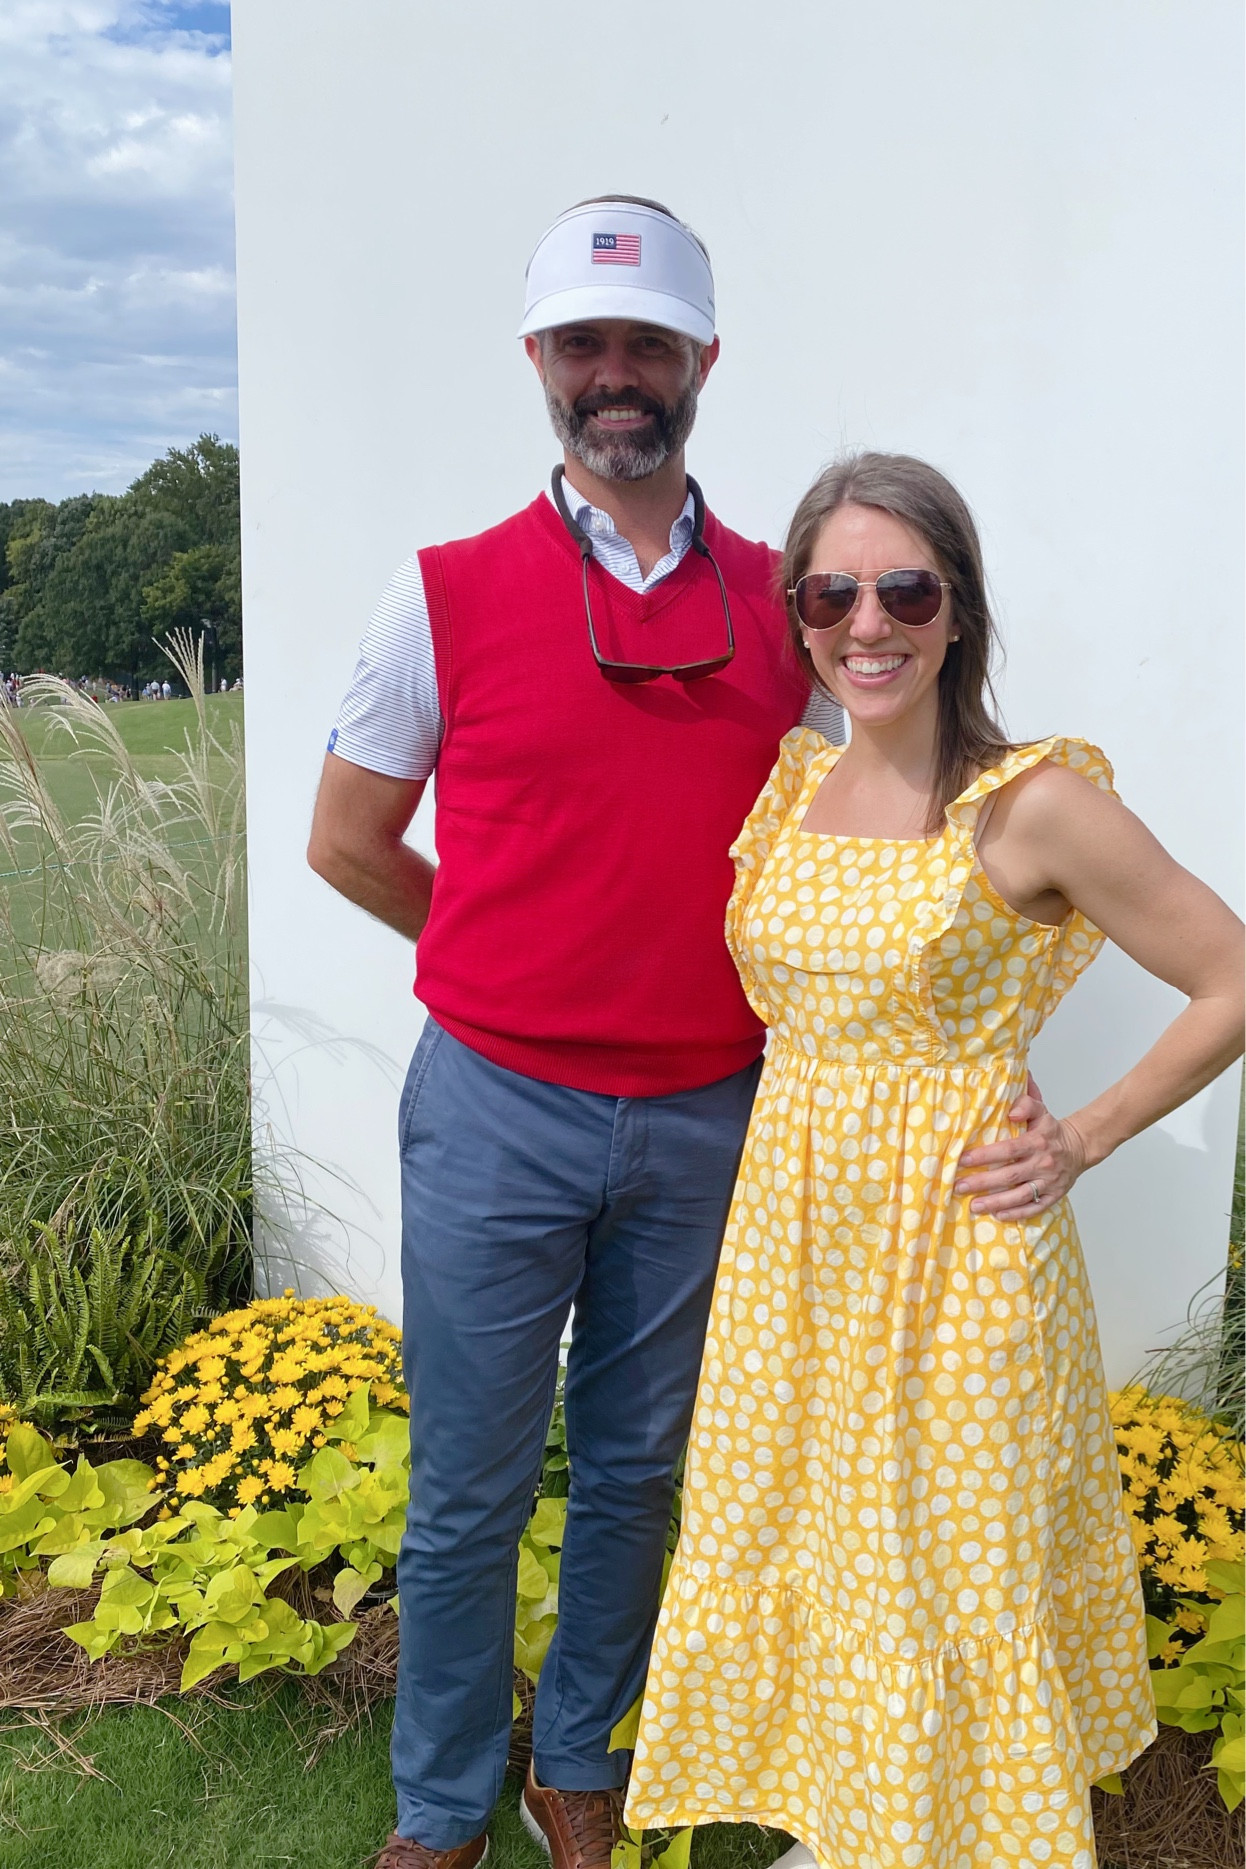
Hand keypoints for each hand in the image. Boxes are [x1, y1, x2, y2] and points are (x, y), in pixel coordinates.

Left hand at [953, 1074, 1089, 1219]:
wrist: (1080, 1147)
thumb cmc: (1051, 1131)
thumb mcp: (1041, 1111)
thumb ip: (1026, 1104)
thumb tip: (1012, 1112)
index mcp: (1037, 1142)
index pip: (1008, 1149)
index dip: (985, 1156)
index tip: (963, 1160)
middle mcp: (1043, 1163)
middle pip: (1009, 1175)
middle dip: (983, 1182)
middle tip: (959, 1186)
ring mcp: (1049, 1182)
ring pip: (1020, 1195)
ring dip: (996, 1202)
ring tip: (974, 1206)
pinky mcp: (1054, 1196)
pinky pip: (1034, 1208)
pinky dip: (1016, 1213)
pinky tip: (998, 1215)